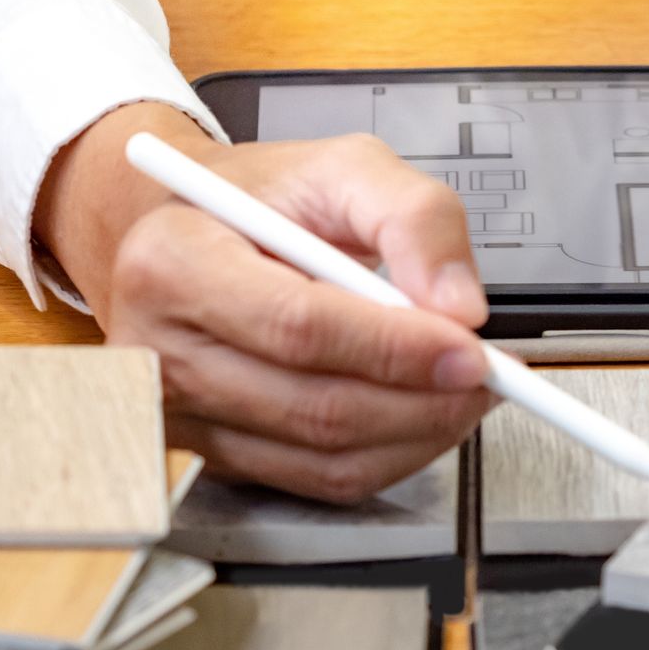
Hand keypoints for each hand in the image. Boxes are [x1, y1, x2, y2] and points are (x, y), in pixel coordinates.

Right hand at [36, 103, 495, 501]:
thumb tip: (459, 305)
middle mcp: (162, 350)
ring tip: (463, 390)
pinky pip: (320, 481)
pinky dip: (391, 456)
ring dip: (418, 434)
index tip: (468, 349)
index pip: (298, 327)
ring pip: (325, 457)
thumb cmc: (264, 201)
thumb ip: (413, 217)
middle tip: (486, 374)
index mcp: (174, 263)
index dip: (394, 347)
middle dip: (422, 401)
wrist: (197, 234)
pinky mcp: (214, 456)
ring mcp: (182, 414)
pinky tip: (421, 415)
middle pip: (314, 406)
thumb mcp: (344, 168)